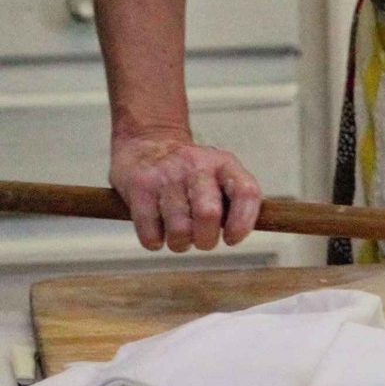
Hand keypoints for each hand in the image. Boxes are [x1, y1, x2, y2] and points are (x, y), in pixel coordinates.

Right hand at [109, 130, 261, 251]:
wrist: (146, 141)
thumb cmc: (192, 173)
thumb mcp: (221, 174)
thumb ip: (236, 202)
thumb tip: (240, 236)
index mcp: (224, 165)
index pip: (246, 192)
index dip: (243, 223)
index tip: (232, 239)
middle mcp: (196, 166)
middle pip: (208, 215)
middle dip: (207, 240)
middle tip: (202, 240)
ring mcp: (165, 175)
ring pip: (179, 229)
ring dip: (180, 243)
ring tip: (179, 236)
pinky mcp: (138, 187)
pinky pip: (150, 232)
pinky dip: (155, 241)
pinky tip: (157, 232)